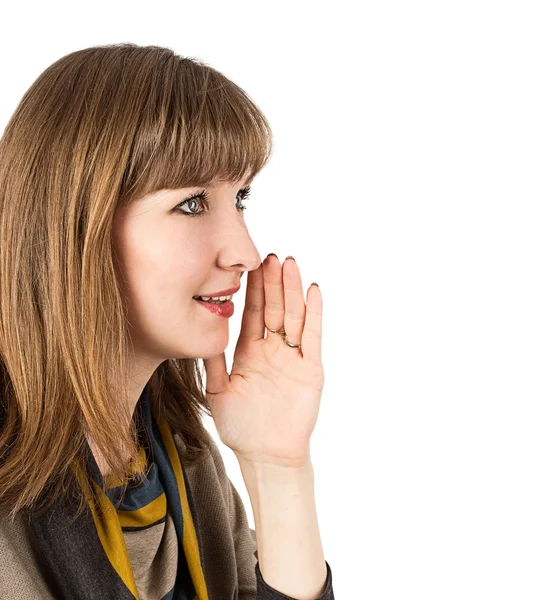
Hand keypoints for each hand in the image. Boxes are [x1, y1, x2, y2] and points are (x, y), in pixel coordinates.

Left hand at [202, 255, 323, 468]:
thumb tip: (201, 333)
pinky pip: (313, 337)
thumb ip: (211, 362)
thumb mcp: (218, 391)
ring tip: (290, 265)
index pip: (251, 313)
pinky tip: (313, 291)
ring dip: (292, 291)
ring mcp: (293, 357)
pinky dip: (314, 314)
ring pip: (294, 316)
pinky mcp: (310, 368)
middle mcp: (272, 350)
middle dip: (272, 283)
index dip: (252, 290)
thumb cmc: (242, 427)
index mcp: (249, 352)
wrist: (267, 455)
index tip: (250, 266)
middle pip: (273, 308)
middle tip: (271, 256)